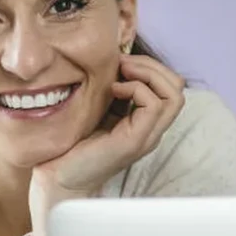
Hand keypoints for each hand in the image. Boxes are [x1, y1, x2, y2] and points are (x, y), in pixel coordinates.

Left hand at [28, 55, 185, 235]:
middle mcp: (151, 130)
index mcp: (144, 122)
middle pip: (177, 88)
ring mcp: (146, 137)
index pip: (170, 86)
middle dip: (152, 66)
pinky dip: (136, 88)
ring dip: (147, 74)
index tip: (121, 63)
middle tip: (123, 64)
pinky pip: (153, 105)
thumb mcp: (98, 109)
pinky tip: (114, 90)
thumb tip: (117, 58)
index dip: (150, 66)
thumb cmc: (72, 144)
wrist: (58, 177)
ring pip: (174, 95)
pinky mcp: (134, 141)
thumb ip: (112, 91)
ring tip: (121, 74)